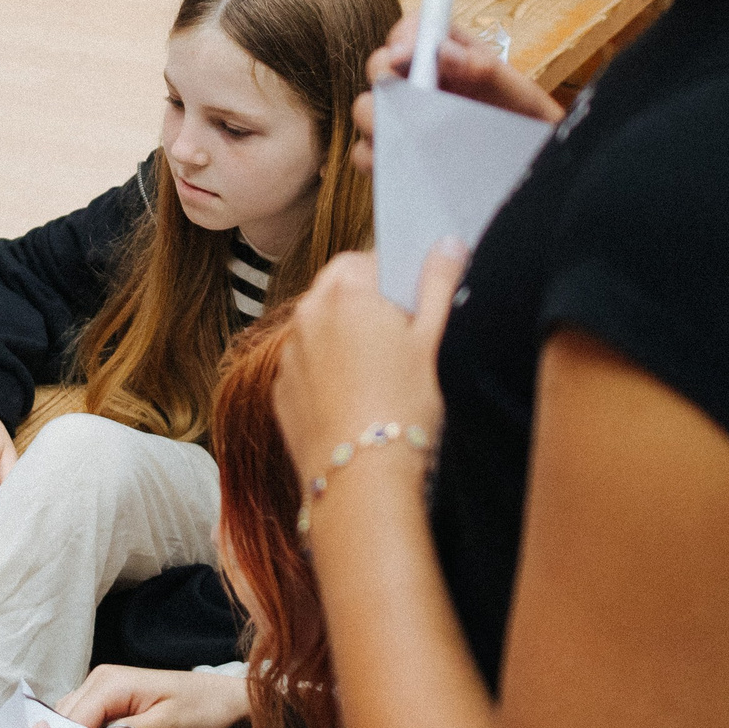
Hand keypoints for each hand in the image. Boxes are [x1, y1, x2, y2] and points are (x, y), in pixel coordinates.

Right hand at [58, 664, 250, 727]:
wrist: (224, 705)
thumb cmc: (201, 710)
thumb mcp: (170, 724)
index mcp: (110, 682)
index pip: (76, 719)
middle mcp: (100, 681)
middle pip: (68, 720)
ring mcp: (103, 691)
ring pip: (74, 722)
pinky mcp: (110, 704)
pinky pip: (88, 724)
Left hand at [271, 246, 460, 489]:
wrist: (363, 482)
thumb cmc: (404, 408)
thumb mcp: (433, 341)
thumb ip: (439, 284)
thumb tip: (448, 244)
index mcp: (345, 292)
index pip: (366, 259)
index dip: (394, 277)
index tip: (414, 304)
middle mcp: (306, 316)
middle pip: (338, 292)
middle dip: (367, 305)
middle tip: (402, 339)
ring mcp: (288, 355)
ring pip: (320, 330)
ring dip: (344, 338)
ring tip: (381, 375)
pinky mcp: (280, 392)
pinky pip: (306, 368)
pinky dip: (327, 374)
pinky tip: (357, 400)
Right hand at [351, 14, 561, 172]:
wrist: (531, 169)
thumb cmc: (526, 125)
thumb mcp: (516, 95)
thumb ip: (484, 70)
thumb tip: (442, 51)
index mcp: (449, 53)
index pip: (414, 29)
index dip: (403, 37)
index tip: (405, 56)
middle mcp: (420, 80)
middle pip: (379, 66)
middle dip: (385, 80)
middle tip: (408, 101)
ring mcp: (405, 116)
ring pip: (367, 109)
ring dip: (378, 121)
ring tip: (407, 137)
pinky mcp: (397, 153)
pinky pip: (367, 152)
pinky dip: (377, 158)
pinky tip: (402, 165)